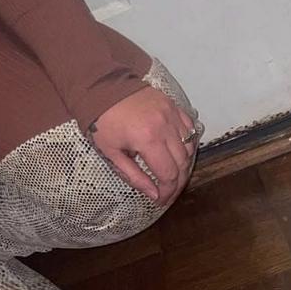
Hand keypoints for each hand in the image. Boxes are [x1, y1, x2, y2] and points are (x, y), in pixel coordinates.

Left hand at [87, 86, 198, 207]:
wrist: (101, 89)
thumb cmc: (101, 121)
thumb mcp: (111, 153)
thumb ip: (134, 175)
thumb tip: (153, 194)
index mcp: (148, 139)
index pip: (168, 174)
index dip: (168, 191)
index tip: (161, 200)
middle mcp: (165, 127)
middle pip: (182, 163)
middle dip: (177, 182)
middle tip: (167, 192)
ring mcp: (172, 114)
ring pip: (189, 147)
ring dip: (183, 164)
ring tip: (171, 175)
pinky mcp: (173, 105)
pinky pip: (189, 129)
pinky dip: (187, 143)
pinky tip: (177, 152)